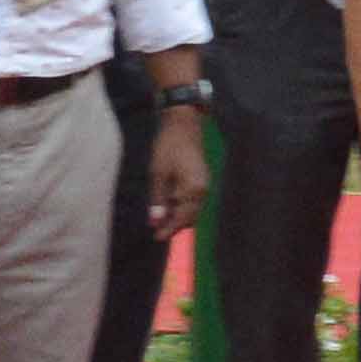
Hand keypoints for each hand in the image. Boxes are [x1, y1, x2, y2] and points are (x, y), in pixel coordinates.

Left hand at [142, 101, 207, 242]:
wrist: (183, 124)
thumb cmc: (168, 146)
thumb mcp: (158, 174)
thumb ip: (158, 199)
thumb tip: (155, 221)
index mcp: (194, 190)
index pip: (182, 217)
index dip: (169, 229)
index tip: (157, 237)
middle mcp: (203, 190)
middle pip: (190, 216)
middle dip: (174, 224)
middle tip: (157, 231)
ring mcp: (205, 184)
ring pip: (191, 208)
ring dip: (177, 215)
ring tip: (160, 219)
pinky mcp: (202, 178)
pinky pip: (192, 198)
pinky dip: (181, 204)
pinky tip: (169, 203)